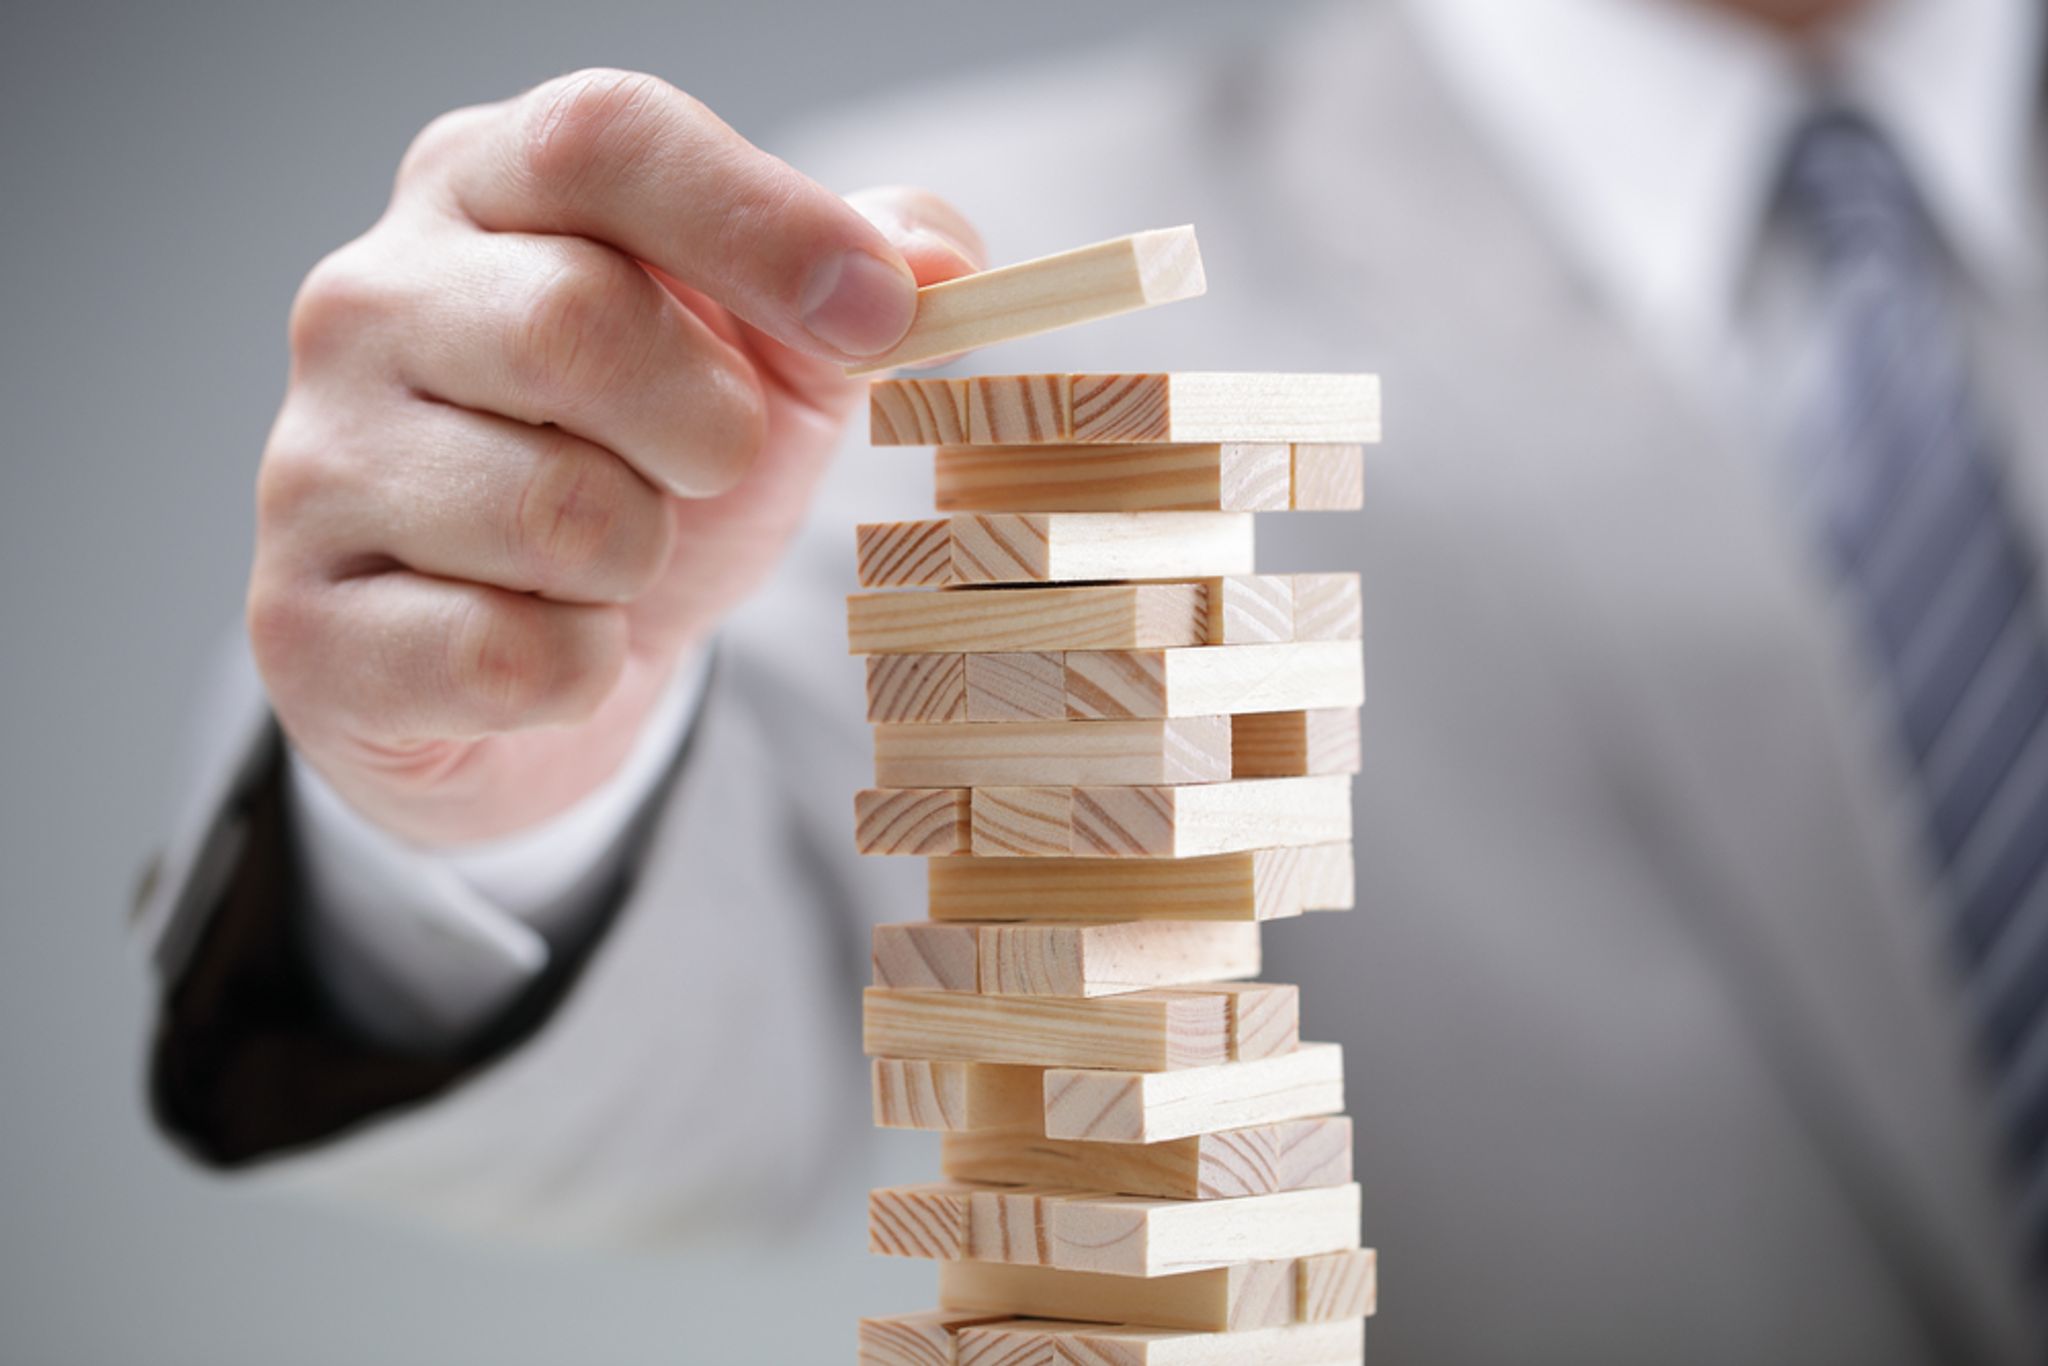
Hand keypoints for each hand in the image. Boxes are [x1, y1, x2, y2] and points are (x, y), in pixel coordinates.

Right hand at [247, 69, 981, 843]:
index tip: (880, 317)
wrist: (523, 669)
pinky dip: (583, 671)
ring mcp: (315, 463)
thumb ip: (855, 286)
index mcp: (483, 190)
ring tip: (610, 559)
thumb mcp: (770, 365)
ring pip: (556, 512)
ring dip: (644, 562)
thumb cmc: (649, 477)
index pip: (603, 138)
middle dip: (707, 429)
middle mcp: (368, 301)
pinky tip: (553, 647)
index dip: (762, 223)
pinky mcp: (305, 628)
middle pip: (577, 324)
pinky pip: (511, 657)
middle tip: (707, 468)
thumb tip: (938, 262)